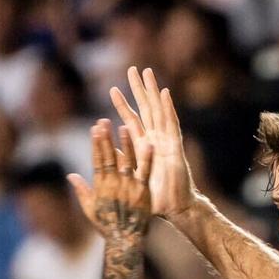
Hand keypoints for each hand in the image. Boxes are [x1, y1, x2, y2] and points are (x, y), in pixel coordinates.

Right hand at [68, 118, 151, 242]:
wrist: (124, 242)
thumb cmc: (107, 227)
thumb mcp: (90, 209)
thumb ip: (82, 191)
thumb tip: (71, 175)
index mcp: (101, 186)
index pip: (97, 160)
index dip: (96, 144)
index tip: (95, 128)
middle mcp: (113, 184)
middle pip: (109, 157)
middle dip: (106, 138)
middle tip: (104, 121)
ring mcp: (128, 187)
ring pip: (126, 161)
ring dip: (125, 143)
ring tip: (124, 126)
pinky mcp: (143, 192)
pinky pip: (145, 172)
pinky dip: (147, 159)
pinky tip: (148, 144)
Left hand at [109, 66, 200, 218]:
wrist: (174, 209)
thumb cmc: (154, 198)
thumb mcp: (130, 178)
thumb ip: (119, 163)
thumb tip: (103, 152)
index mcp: (143, 147)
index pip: (131, 120)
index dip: (122, 104)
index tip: (113, 89)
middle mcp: (155, 140)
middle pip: (146, 109)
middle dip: (139, 89)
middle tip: (132, 69)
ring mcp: (166, 141)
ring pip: (158, 110)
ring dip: (153, 91)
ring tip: (147, 72)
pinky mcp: (175, 147)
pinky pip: (171, 124)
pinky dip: (168, 108)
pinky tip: (165, 93)